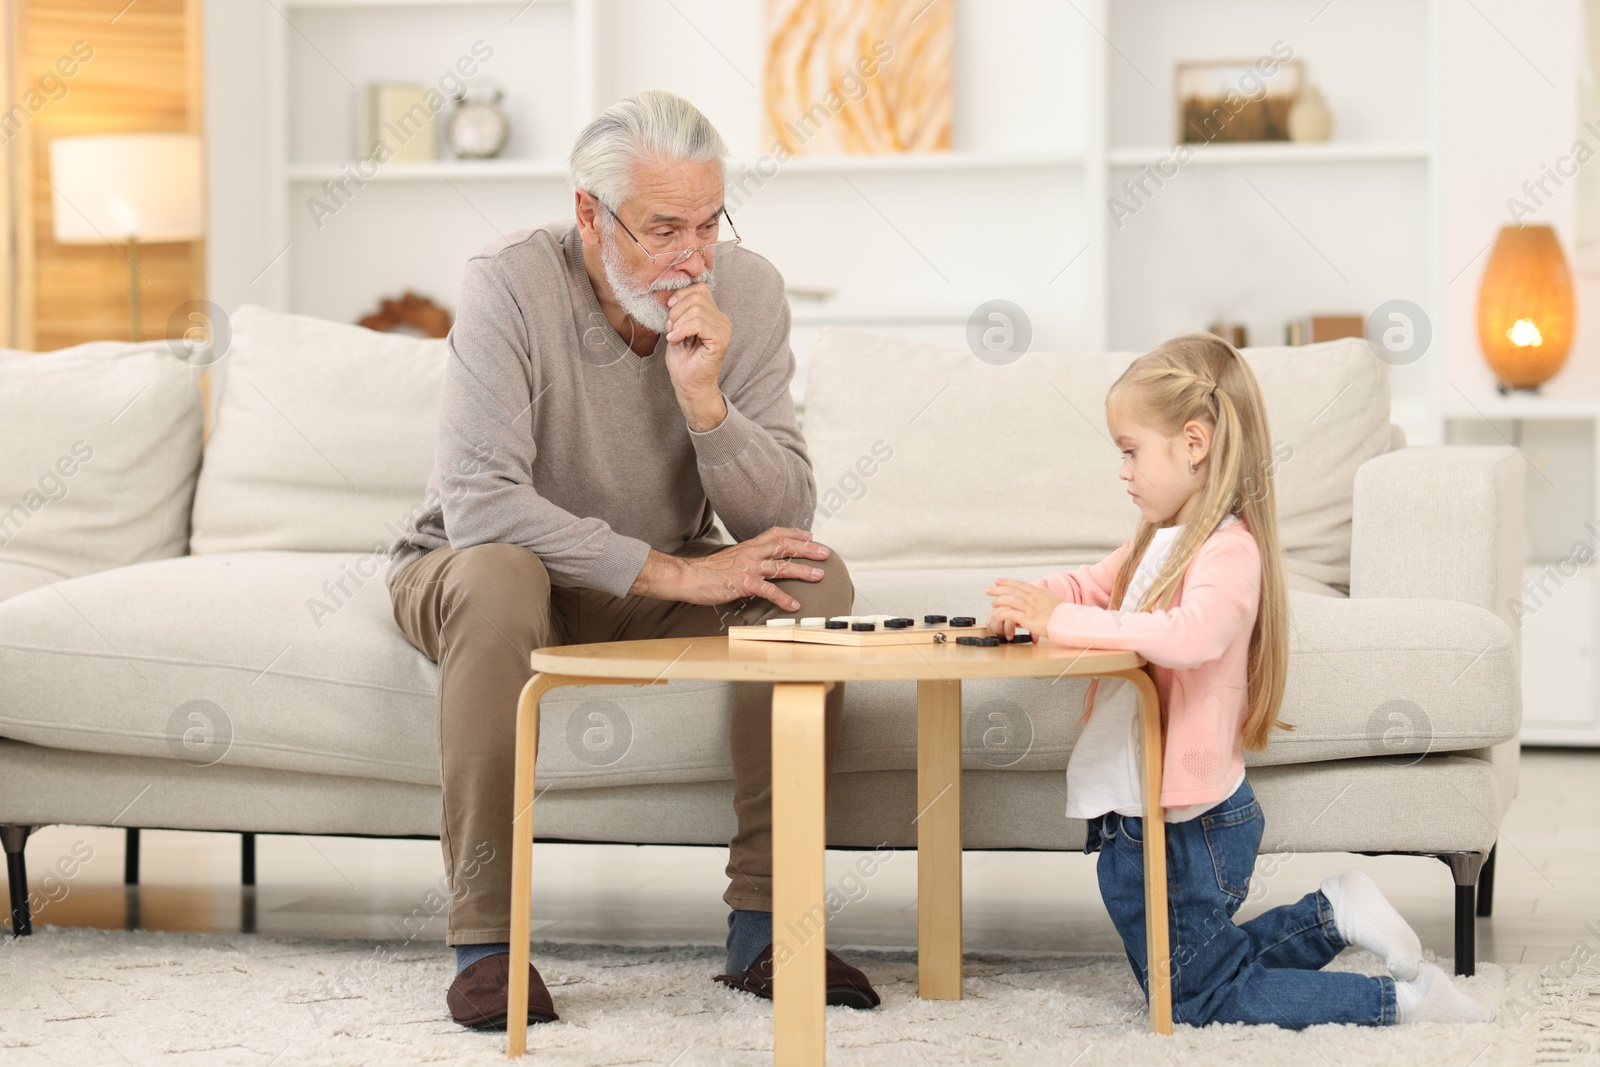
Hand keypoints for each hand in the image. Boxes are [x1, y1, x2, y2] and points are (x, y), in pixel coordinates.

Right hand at [636, 527, 829, 612]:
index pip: (775, 533)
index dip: (795, 533)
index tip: (810, 535)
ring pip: (781, 566)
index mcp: (748, 546)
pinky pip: (768, 590)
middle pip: (784, 546)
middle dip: (807, 549)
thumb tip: (761, 562)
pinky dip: (783, 598)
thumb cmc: (707, 571)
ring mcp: (748, 568)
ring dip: (803, 571)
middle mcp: (751, 553)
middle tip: (825, 553)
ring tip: (819, 575)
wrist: (688, 577)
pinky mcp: (743, 583)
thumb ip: (747, 557)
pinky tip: (794, 605)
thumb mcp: (730, 558)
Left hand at [663, 282, 731, 430]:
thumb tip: (671, 295)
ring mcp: (723, 329)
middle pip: (697, 297)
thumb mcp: (677, 329)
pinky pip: (699, 323)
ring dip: (678, 322)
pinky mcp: (720, 340)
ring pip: (696, 309)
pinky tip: (675, 341)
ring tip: (673, 336)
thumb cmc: (683, 361)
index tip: (669, 310)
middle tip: (670, 328)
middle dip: (676, 310)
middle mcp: (722, 320)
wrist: (689, 386)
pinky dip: (682, 330)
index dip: (681, 295)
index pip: (699, 289)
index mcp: (713, 315)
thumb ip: (680, 311)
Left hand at [985, 578, 1061, 640]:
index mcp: (1038, 592)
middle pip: (1012, 590)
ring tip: (993, 604)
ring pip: (1010, 600)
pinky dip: (1002, 614)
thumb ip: (1046, 589)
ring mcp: (1030, 608)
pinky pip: (1011, 614)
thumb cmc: (1063, 612)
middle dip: (998, 589)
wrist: (1069, 621)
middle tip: (988, 590)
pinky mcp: (1028, 619)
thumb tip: (1044, 582)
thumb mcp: (1054, 597)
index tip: (998, 580)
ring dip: (1000, 601)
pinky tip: (997, 615)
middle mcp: (1033, 598)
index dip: (1008, 582)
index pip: (1020, 584)